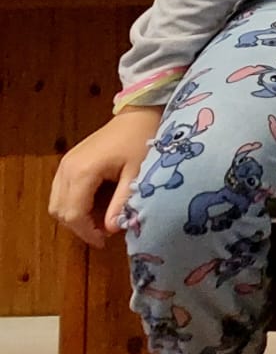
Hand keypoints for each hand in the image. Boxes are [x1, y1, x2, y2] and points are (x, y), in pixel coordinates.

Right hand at [49, 106, 161, 246]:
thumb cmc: (141, 139)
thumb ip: (122, 202)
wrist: (138, 113)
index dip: (87, 232)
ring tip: (100, 220)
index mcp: (83, 171)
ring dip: (74, 216)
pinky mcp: (69, 162)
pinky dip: (73, 203)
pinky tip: (94, 205)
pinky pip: (61, 191)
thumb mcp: (137, 172)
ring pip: (57, 203)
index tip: (105, 240)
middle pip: (60, 211)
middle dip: (79, 226)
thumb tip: (109, 230)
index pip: (73, 214)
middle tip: (103, 232)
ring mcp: (65, 164)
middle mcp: (67, 169)